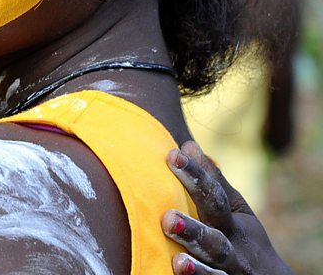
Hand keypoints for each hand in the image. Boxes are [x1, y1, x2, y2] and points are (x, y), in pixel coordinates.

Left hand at [163, 141, 292, 274]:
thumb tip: (186, 146)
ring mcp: (231, 272)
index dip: (195, 177)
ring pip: (215, 270)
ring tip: (177, 261)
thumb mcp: (234, 209)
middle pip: (214, 241)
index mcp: (233, 224)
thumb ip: (211, 182)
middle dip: (193, 229)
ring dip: (196, 266)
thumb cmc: (242, 236)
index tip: (173, 155)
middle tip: (167, 218)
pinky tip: (179, 274)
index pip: (214, 198)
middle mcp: (234, 250)